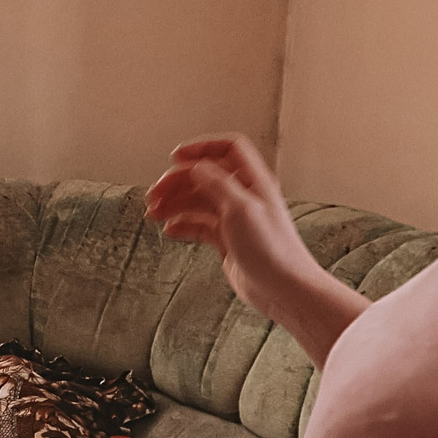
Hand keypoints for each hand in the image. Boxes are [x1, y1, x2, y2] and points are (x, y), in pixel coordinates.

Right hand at [143, 136, 320, 319]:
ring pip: (198, 201)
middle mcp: (244, 196)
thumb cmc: (271, 250)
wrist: (283, 289)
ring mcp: (235, 219)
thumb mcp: (241, 209)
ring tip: (154, 214)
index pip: (228, 149)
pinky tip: (170, 231)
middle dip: (177, 182)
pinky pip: (199, 225)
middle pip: (205, 176)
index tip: (175, 158)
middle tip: (154, 195)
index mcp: (254, 182)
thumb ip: (217, 183)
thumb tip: (195, 166)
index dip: (202, 148)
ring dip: (175, 203)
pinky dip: (183, 225)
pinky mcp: (227, 240)